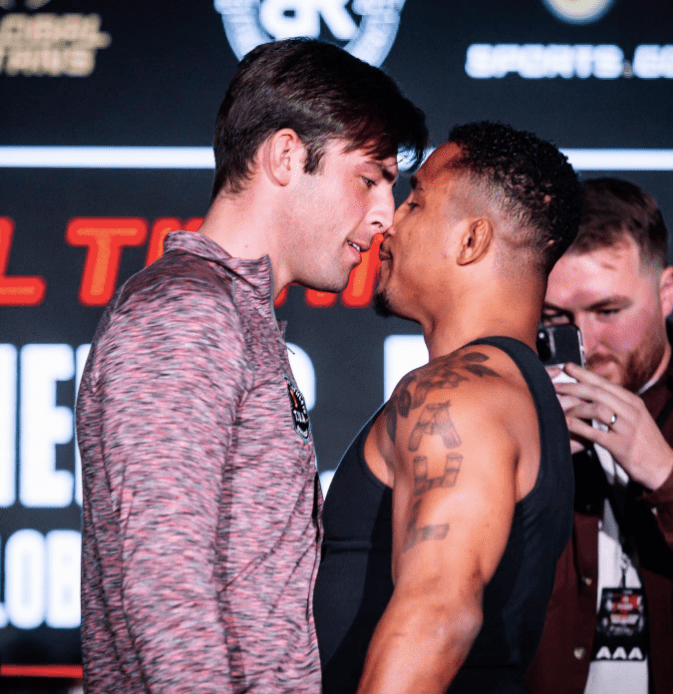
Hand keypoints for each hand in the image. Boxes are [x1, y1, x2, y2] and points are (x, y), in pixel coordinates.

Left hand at [553, 363, 672, 489]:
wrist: (662, 466)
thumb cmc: (644, 441)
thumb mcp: (635, 416)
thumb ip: (618, 404)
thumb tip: (596, 391)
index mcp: (633, 402)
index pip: (605, 383)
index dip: (584, 374)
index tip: (568, 367)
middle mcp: (631, 412)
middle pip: (598, 393)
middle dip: (574, 387)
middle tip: (556, 386)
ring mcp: (627, 428)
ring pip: (597, 409)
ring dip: (575, 407)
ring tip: (560, 408)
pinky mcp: (621, 446)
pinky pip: (595, 433)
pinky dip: (578, 427)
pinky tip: (566, 424)